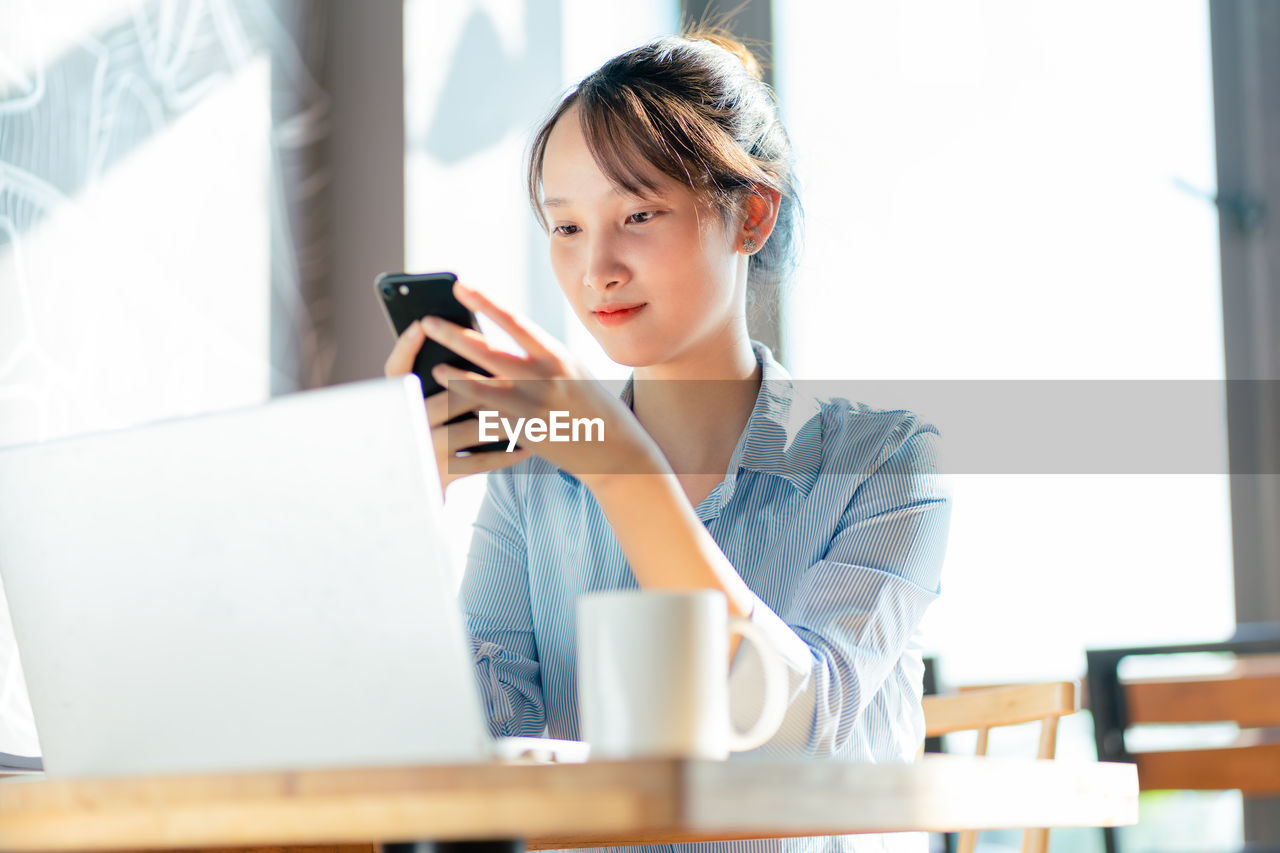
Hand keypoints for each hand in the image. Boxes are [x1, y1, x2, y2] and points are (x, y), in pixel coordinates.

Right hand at [383, 319, 530, 499]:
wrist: (402, 492)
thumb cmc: (420, 437)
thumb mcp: (414, 410)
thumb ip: (429, 384)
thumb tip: (455, 341)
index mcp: (396, 405)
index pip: (396, 369)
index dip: (407, 346)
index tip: (422, 324)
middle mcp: (407, 427)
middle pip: (450, 397)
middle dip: (485, 385)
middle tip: (515, 375)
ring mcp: (424, 452)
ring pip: (472, 429)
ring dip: (505, 419)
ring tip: (532, 408)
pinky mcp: (440, 476)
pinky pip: (480, 463)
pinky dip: (506, 454)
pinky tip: (526, 447)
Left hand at [420, 282, 664, 487]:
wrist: (614, 447)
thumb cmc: (587, 401)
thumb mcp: (570, 369)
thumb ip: (538, 356)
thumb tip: (496, 344)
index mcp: (555, 355)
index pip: (514, 321)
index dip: (485, 301)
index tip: (460, 285)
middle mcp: (544, 378)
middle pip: (489, 352)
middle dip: (455, 335)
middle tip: (427, 321)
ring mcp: (534, 408)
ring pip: (483, 390)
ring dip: (455, 378)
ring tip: (435, 368)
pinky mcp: (526, 435)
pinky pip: (490, 420)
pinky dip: (471, 412)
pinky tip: (454, 406)